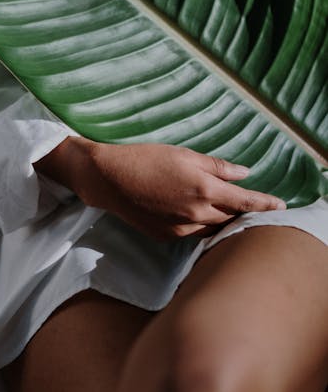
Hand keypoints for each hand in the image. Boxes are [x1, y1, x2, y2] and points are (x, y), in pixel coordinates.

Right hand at [34, 138, 285, 240]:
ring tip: (225, 210)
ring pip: (212, 228)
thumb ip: (216, 166)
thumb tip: (243, 173)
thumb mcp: (184, 155)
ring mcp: (181, 228)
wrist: (109, 180)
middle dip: (243, 213)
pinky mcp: (167, 236)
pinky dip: (201, 224)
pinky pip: (193, 234)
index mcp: (204, 188)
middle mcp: (196, 213)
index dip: (265, 204)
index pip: (245, 201)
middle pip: (231, 218)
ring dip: (222, 220)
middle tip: (252, 206)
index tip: (281, 206)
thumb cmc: (145, 159)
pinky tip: (195, 213)